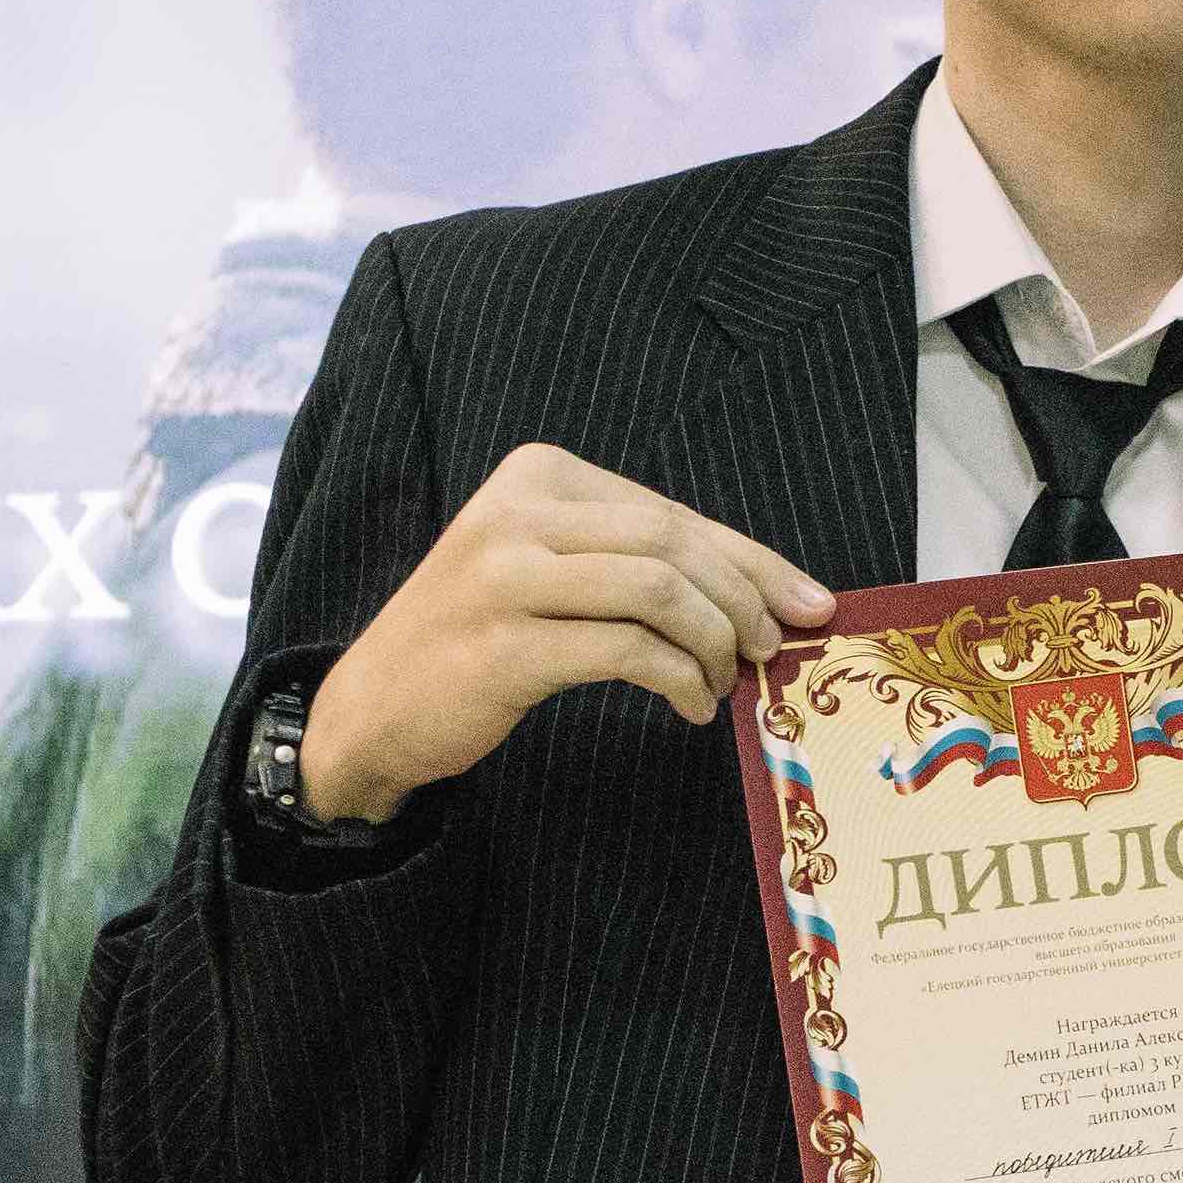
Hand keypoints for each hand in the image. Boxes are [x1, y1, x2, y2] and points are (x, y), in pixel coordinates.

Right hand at [303, 444, 833, 817]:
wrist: (373, 706)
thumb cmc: (483, 636)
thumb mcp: (556, 574)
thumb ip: (647, 567)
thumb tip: (781, 596)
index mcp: (539, 476)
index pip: (672, 512)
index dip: (753, 561)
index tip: (809, 604)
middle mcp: (516, 512)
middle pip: (672, 543)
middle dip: (742, 601)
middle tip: (769, 651)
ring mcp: (503, 577)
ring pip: (657, 589)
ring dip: (713, 643)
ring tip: (723, 681)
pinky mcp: (502, 646)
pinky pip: (627, 650)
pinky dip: (678, 679)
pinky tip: (689, 706)